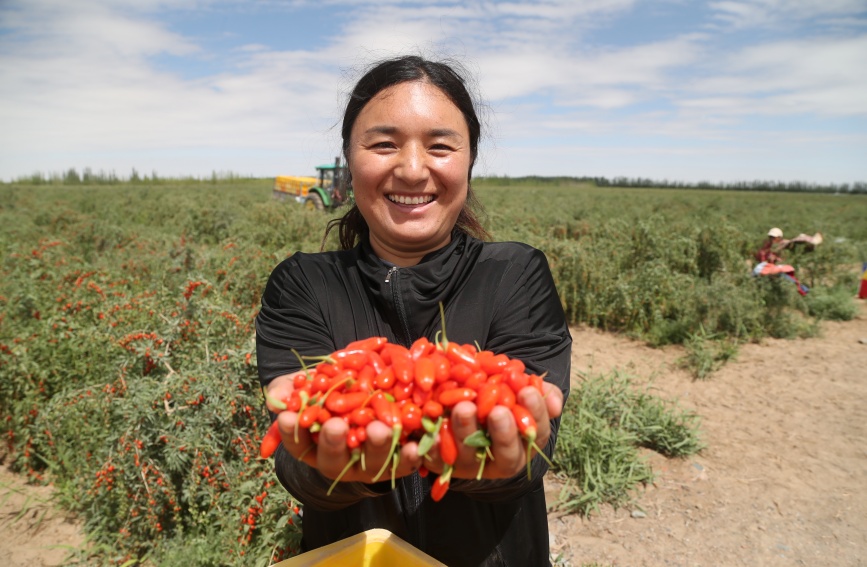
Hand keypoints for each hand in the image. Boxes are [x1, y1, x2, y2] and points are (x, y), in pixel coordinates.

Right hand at [264, 372, 421, 483]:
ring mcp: (367, 465)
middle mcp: (339, 461)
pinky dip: (410, 457)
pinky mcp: (396, 463)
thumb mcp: (309, 384)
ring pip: (371, 462)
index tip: (288, 416)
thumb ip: (290, 389)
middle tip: (336, 425)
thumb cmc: (331, 388)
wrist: (369, 392)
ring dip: (375, 446)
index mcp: (313, 446)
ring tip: (378, 429)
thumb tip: (277, 399)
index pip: (297, 442)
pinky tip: (415, 446)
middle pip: (333, 459)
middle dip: (334, 442)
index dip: (291, 431)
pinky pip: (404, 464)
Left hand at [424, 381, 563, 479]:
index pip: (537, 431)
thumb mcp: (520, 388)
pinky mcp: (443, 464)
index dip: (534, 412)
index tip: (526, 391)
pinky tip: (431, 429)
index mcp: (525, 442)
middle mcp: (501, 459)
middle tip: (497, 411)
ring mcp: (471, 465)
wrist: (464, 405)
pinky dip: (432, 446)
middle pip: (507, 455)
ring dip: (466, 432)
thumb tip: (553, 404)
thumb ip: (540, 391)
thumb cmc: (499, 394)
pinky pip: (436, 459)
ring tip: (463, 407)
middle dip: (504, 433)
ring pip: (470, 456)